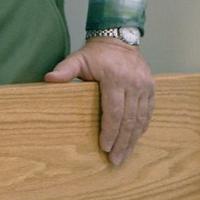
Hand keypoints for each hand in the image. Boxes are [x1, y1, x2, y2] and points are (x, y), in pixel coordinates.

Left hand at [45, 37, 154, 164]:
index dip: (109, 131)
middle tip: (115, 160)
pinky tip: (135, 140)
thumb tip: (48, 79)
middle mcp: (134, 83)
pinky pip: (148, 113)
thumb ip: (65, 70)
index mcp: (115, 78)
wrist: (120, 40)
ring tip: (124, 155)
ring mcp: (145, 86)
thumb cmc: (96, 54)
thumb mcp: (78, 58)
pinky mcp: (152, 89)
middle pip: (128, 119)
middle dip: (122, 142)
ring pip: (140, 119)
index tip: (104, 147)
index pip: (113, 110)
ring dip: (133, 139)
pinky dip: (141, 128)